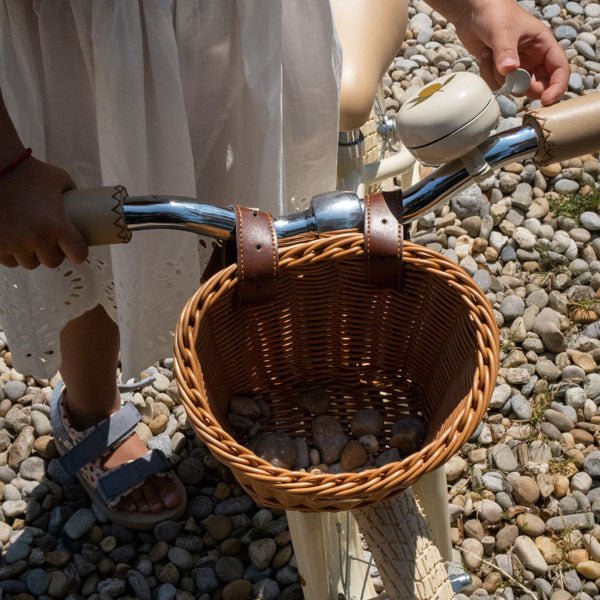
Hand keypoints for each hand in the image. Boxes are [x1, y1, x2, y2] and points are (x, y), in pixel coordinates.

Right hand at [0, 158, 87, 268]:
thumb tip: (84, 204)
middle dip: (54, 253)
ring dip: (33, 255)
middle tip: (51, 242)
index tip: (76, 249)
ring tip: (31, 241)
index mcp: (57, 226)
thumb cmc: (29, 171)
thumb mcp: (60, 180)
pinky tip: (15, 243)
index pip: (78, 255)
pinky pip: (8, 261)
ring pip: (30, 263)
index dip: (79, 253)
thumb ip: (73, 194)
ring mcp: (14, 244)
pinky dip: (12, 254)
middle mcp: (37, 239)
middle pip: (53, 262)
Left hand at [450, 0, 569, 104]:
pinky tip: (484, 57)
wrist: (472, 10)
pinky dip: (488, 76)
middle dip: (525, 88)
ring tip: (491, 55)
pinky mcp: (500, 70)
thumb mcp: (502, 31)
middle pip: (539, 84)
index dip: (557, 86)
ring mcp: (516, 65)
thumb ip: (506, 52)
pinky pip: (497, 85)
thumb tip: (509, 71)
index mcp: (542, 44)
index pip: (559, 69)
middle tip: (512, 83)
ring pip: (514, 88)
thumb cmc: (495, 12)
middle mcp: (532, 57)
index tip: (546, 100)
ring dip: (500, 78)